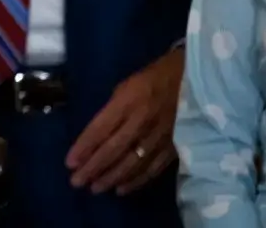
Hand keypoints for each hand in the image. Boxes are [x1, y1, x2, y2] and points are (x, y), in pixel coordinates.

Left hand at [66, 47, 182, 194]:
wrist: (195, 78)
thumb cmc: (154, 77)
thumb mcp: (127, 85)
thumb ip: (113, 109)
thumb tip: (98, 134)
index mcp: (127, 101)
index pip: (100, 128)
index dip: (84, 147)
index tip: (69, 163)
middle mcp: (142, 120)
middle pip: (113, 149)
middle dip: (93, 167)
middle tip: (77, 182)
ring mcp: (159, 135)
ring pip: (132, 162)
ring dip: (112, 177)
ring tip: (95, 188)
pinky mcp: (175, 146)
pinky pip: (153, 167)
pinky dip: (136, 180)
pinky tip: (122, 188)